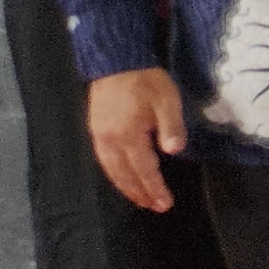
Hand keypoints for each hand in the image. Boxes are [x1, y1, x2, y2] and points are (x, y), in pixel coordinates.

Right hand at [85, 69, 184, 213]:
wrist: (116, 61)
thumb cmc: (146, 80)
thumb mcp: (167, 101)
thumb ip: (171, 128)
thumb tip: (174, 152)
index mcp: (127, 135)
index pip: (144, 169)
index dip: (155, 188)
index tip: (165, 203)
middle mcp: (109, 140)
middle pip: (124, 175)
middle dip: (140, 193)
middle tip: (155, 207)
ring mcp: (99, 135)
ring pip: (111, 169)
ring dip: (125, 187)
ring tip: (140, 199)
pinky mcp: (95, 129)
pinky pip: (104, 159)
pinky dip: (114, 173)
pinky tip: (122, 176)